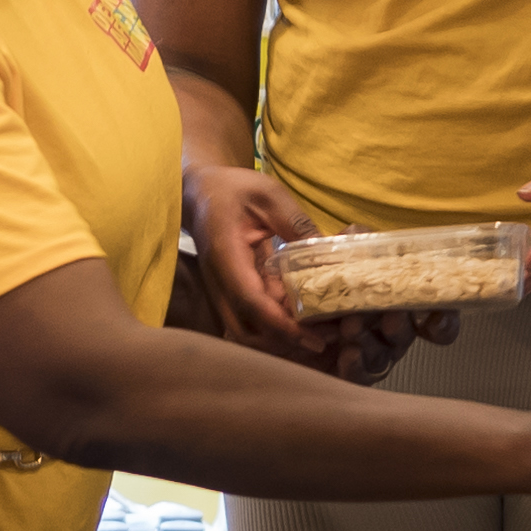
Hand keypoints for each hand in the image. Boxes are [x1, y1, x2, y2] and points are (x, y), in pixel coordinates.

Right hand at [185, 159, 321, 346]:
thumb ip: (297, 223)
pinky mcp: (232, 292)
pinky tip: (307, 316)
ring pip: (248, 331)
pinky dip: (278, 324)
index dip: (280, 323)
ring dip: (281, 337)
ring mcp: (223, 290)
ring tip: (321, 332)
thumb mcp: (269, 195)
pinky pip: (253, 318)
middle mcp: (220, 281)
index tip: (311, 336)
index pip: (249, 299)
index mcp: (226, 254)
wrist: (199, 193)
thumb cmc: (232, 189)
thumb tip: (331, 253)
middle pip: (245, 331)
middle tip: (325, 339)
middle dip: (283, 341)